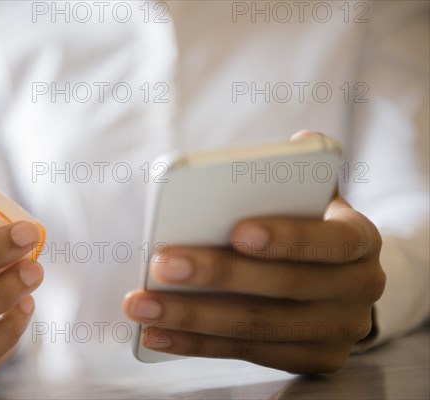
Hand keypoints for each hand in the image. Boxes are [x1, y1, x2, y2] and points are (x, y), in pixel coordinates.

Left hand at [124, 131, 385, 373]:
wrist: (340, 283)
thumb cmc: (309, 229)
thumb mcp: (312, 201)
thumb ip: (298, 178)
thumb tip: (295, 142)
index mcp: (361, 241)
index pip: (331, 241)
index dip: (287, 238)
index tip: (236, 230)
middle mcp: (359, 290)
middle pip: (284, 287)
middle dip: (218, 275)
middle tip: (162, 264)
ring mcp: (338, 332)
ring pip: (257, 327)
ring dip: (192, 317)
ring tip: (142, 305)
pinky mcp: (314, 360)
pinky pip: (247, 353)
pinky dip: (197, 344)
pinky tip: (157, 334)